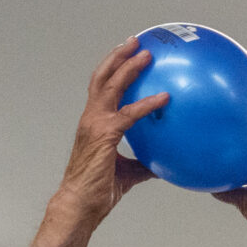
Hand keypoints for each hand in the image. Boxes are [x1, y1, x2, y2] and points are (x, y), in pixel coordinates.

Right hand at [53, 39, 163, 224]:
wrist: (81, 204)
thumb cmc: (99, 191)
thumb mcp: (128, 173)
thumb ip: (144, 163)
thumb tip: (164, 164)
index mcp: (94, 123)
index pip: (102, 89)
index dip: (113, 70)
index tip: (127, 56)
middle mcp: (91, 117)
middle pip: (102, 77)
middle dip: (118, 56)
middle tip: (136, 42)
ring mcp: (95, 123)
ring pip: (110, 85)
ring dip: (128, 67)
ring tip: (145, 53)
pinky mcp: (104, 135)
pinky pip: (129, 114)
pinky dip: (147, 103)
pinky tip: (164, 98)